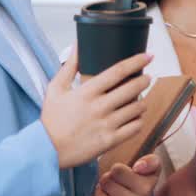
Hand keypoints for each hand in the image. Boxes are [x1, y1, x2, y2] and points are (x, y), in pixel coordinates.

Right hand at [41, 50, 152, 168]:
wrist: (46, 150)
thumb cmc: (52, 119)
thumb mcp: (56, 88)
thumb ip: (69, 66)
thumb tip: (77, 45)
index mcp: (87, 92)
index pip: (118, 71)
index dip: (136, 62)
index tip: (148, 56)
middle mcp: (99, 107)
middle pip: (132, 88)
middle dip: (144, 80)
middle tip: (147, 77)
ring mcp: (106, 124)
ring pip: (137, 108)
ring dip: (142, 101)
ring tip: (140, 99)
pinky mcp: (110, 141)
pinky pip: (135, 128)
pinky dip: (139, 120)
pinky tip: (135, 117)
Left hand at [89, 154, 161, 195]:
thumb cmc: (141, 178)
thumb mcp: (151, 165)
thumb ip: (150, 161)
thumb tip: (138, 167)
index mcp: (147, 187)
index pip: (117, 171)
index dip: (115, 169)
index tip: (120, 172)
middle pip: (106, 184)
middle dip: (105, 180)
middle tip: (111, 181)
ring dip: (99, 193)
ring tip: (105, 190)